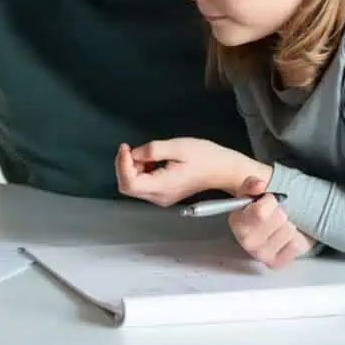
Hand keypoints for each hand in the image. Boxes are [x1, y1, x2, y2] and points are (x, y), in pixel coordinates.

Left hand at [115, 138, 269, 206]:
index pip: (129, 183)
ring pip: (134, 186)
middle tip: (133, 149)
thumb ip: (152, 150)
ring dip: (133, 168)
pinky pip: (143, 185)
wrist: (223, 169)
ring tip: (146, 153)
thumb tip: (133, 154)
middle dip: (125, 165)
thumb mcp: (178, 147)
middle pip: (128, 186)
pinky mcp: (164, 194)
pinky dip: (141, 171)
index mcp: (162, 186)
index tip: (126, 147)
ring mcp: (162, 198)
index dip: (121, 164)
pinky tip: (152, 160)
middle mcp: (159, 197)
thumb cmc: (205, 157)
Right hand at [228, 177, 315, 268]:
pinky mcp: (273, 263)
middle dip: (281, 212)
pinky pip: (294, 246)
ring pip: (288, 231)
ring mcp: (259, 254)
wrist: (271, 226)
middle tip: (276, 214)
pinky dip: (293, 241)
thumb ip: (253, 184)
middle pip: (279, 219)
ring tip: (280, 226)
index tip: (269, 201)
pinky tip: (284, 238)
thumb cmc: (261, 209)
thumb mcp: (254, 191)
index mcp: (236, 220)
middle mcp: (245, 239)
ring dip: (288, 226)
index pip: (261, 211)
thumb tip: (259, 185)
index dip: (271, 201)